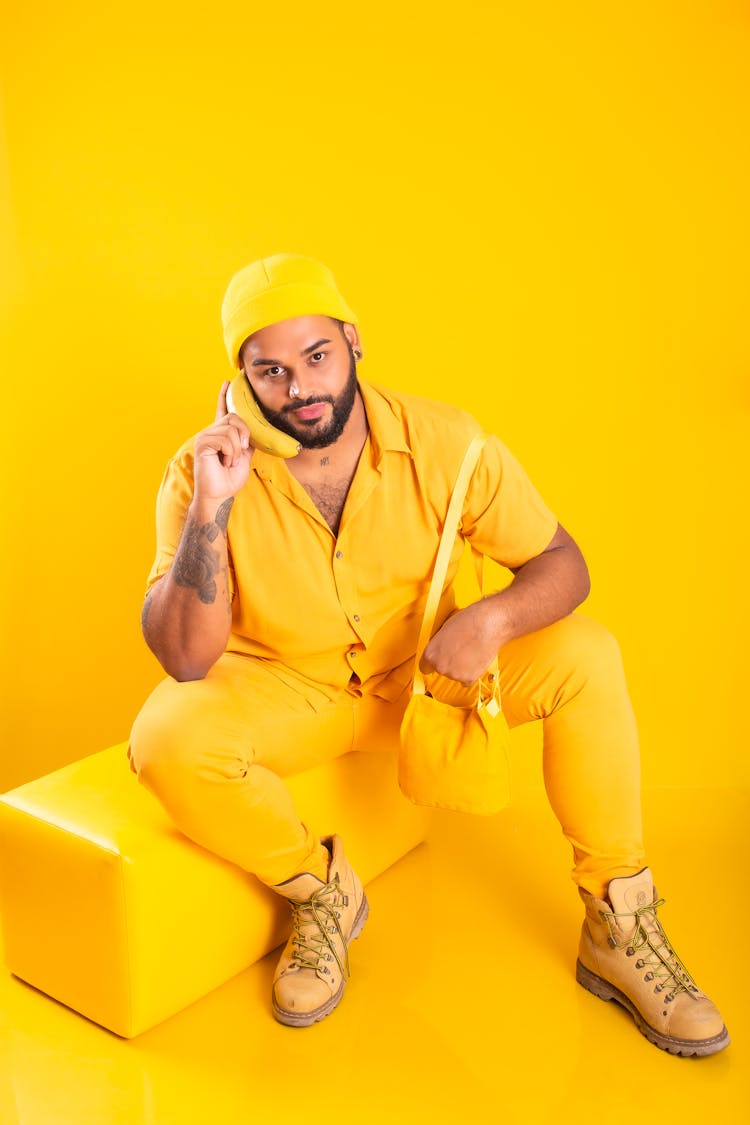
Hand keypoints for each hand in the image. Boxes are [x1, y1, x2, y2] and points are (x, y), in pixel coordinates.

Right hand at [193, 382, 253, 500]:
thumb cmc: (229, 478)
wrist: (220, 495)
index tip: (228, 382)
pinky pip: (224, 439)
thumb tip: (257, 430)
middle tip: (240, 452)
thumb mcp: (244, 456)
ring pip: (231, 429)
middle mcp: (211, 431)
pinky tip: (223, 462)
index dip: (224, 396)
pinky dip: (230, 453)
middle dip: (244, 435)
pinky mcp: (202, 443)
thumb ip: (248, 440)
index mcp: (221, 433)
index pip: (222, 410)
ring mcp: (205, 436)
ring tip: (229, 461)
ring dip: (236, 449)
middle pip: (235, 417)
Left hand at [419, 599, 502, 686]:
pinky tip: (474, 659)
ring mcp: (455, 674)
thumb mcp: (444, 629)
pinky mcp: (469, 678)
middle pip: (441, 670)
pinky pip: (467, 679)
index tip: (438, 660)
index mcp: (430, 654)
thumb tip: (441, 648)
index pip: (424, 666)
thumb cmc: (469, 622)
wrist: (488, 625)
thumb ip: (439, 644)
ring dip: (461, 666)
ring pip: (455, 674)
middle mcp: (440, 666)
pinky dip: (471, 672)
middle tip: (459, 650)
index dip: (433, 662)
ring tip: (469, 651)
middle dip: (448, 662)